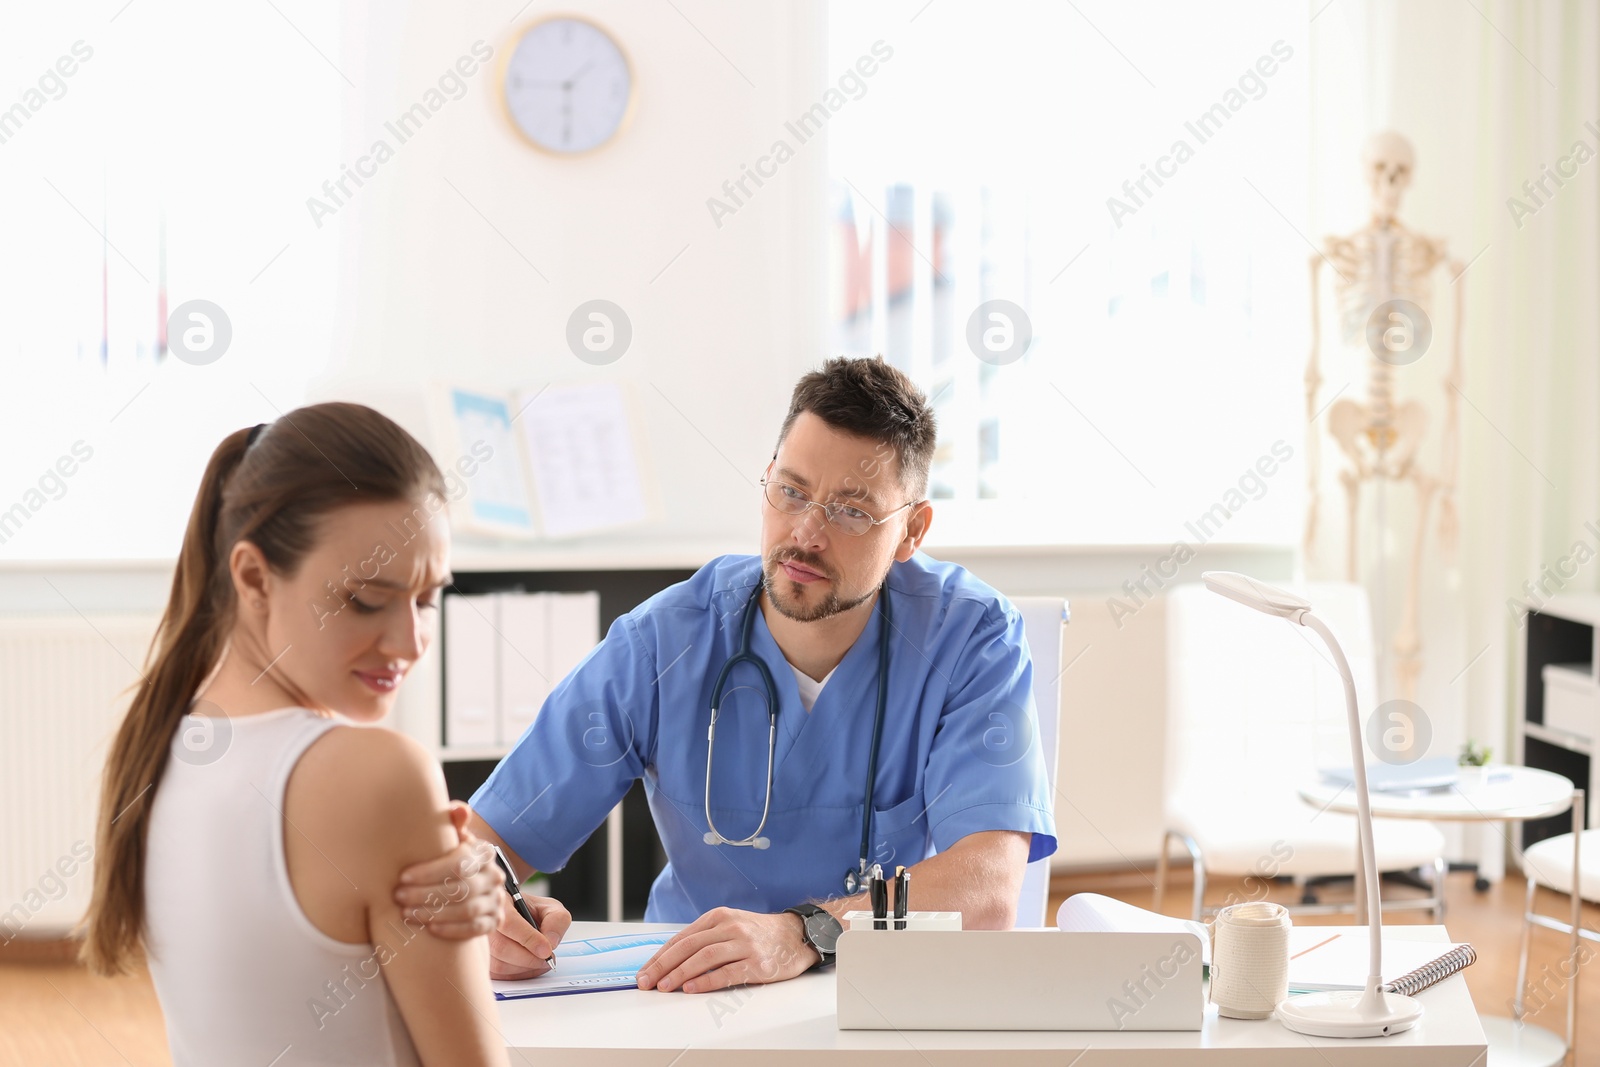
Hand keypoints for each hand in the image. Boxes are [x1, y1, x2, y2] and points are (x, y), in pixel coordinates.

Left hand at [392, 801, 503, 938]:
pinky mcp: (494, 921)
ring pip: (467, 910)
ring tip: (407, 913)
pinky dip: (452, 930)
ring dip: (434, 913)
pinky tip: (430, 930)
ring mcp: (496, 900)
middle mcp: (494, 876)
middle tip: (399, 897)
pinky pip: (476, 929)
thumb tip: (459, 810)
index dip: (429, 872)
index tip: (403, 877)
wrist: (469, 883)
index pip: (459, 863)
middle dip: (426, 894)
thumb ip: (453, 823)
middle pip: (461, 889)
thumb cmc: (450, 858)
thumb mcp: (452, 839)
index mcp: (484, 853)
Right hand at [488, 892, 570, 979]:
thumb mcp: (550, 908)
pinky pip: (498, 975)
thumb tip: (550, 942)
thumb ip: (556, 920)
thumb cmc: (532, 913)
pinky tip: (529, 967)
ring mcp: (481, 944)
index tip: (546, 950)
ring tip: (539, 961)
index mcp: (502, 903)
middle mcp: (486, 923)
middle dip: (529, 958)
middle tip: (547, 959)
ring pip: (499, 964)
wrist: (522, 920)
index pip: (509, 922)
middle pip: (502, 947)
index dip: (529, 938)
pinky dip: (518, 975)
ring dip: (525, 968)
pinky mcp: (484, 961)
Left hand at [635, 907, 817, 993]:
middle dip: (663, 965)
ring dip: (680, 973)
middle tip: (647, 981)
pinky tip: (691, 988)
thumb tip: (671, 959)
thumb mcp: (730, 925)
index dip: (660, 956)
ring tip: (664, 987)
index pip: (682, 937)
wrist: (797, 935)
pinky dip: (706, 981)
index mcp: (719, 917)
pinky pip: (727, 973)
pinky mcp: (757, 963)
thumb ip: (705, 937)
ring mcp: (745, 945)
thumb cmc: (759, 933)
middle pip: (689, 946)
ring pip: (705, 957)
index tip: (645, 971)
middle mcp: (731, 927)